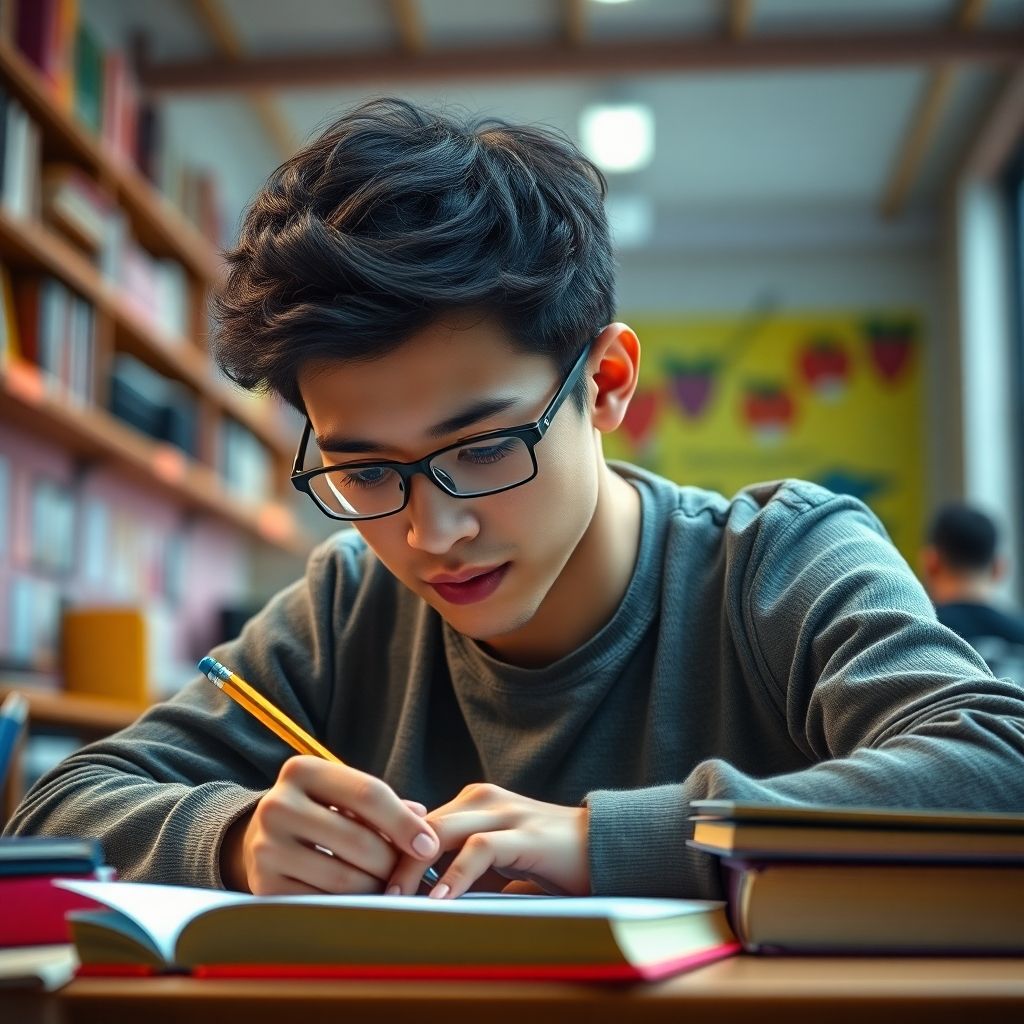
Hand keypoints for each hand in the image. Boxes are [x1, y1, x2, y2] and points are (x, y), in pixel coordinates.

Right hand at [220, 755, 438, 894]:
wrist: (259, 837)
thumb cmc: (319, 811)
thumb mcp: (344, 794)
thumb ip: (385, 805)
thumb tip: (426, 828)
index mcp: (302, 770)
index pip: (368, 794)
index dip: (404, 822)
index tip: (430, 846)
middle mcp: (278, 804)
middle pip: (358, 840)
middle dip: (392, 861)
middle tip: (409, 873)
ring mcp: (266, 847)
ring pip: (344, 877)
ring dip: (376, 887)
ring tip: (388, 885)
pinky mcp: (264, 885)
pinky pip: (324, 902)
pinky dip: (351, 905)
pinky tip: (362, 899)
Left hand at [385, 783, 589, 898]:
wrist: (607, 847)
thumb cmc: (547, 861)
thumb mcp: (496, 864)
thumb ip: (461, 868)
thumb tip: (415, 896)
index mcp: (472, 804)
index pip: (415, 821)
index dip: (387, 848)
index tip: (363, 880)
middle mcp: (483, 800)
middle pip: (419, 824)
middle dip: (390, 859)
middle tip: (368, 894)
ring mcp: (505, 813)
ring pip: (441, 831)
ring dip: (413, 866)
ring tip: (394, 900)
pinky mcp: (526, 835)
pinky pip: (481, 849)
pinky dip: (455, 874)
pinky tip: (440, 899)